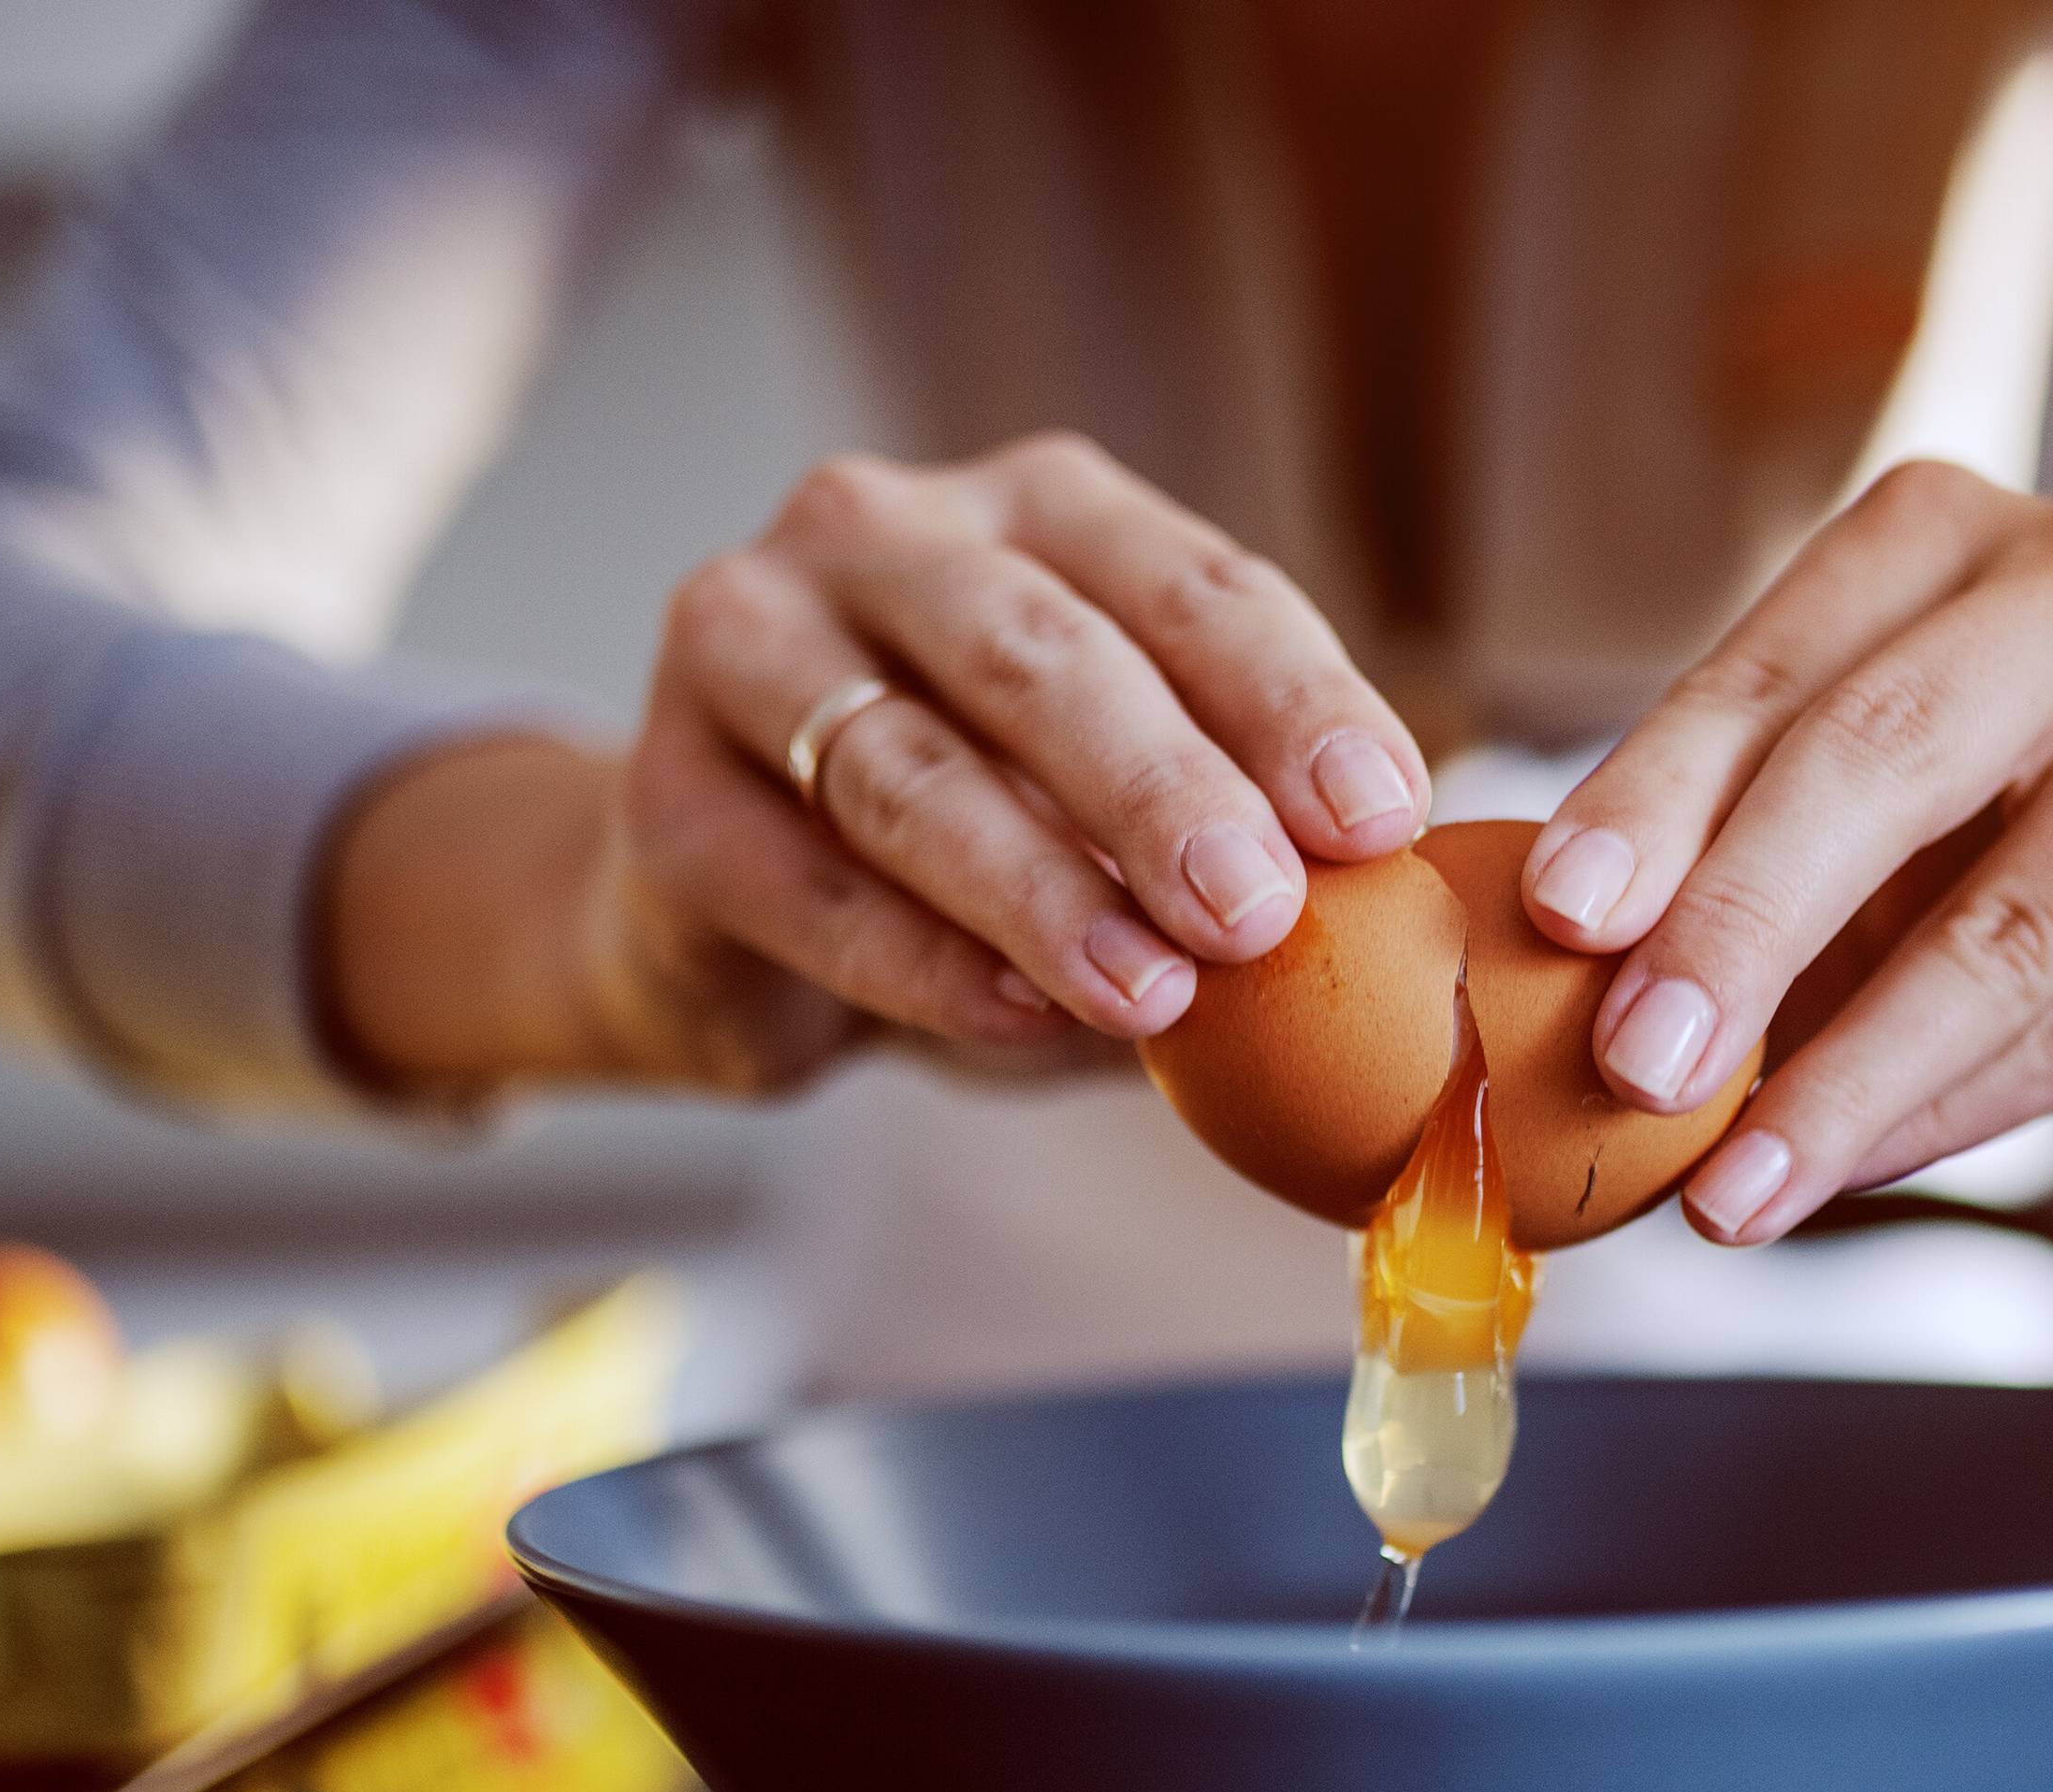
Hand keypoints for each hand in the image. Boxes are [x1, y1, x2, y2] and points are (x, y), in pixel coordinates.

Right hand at [323, 434, 1430, 1098]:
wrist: (728, 909)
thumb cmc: (979, 841)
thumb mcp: (1121, 812)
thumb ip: (1234, 835)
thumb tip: (1391, 918)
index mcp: (1039, 510)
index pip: (1191, 587)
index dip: (1292, 702)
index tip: (1381, 819)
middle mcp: (881, 532)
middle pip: (1040, 656)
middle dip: (1164, 789)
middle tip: (1260, 911)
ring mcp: (748, 639)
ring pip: (907, 769)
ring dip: (1039, 890)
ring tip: (1148, 997)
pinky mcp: (661, 786)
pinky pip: (802, 881)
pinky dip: (919, 961)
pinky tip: (1016, 1020)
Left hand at [1517, 461, 2052, 1244]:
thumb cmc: (2044, 828)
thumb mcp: (1888, 796)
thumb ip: (1746, 854)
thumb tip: (1559, 994)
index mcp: (1951, 531)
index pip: (1772, 668)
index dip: (1655, 796)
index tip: (1554, 914)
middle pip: (1884, 759)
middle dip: (1738, 926)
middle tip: (1631, 1068)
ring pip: (1995, 924)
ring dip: (1842, 1075)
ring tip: (1729, 1192)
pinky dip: (1948, 1112)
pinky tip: (1850, 1170)